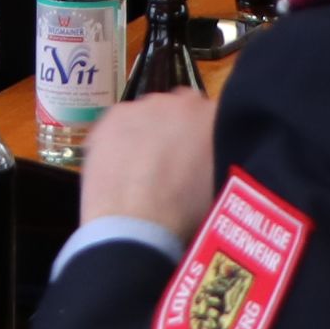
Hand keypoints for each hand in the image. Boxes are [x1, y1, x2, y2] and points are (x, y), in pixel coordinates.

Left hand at [77, 91, 220, 238]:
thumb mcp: (219, 183)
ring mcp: (140, 107)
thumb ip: (218, 157)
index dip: (201, 136)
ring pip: (146, 115)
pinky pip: (119, 124)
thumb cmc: (187, 214)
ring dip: (146, 132)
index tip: (196, 155)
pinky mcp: (110, 118)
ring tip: (141, 169)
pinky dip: (120, 139)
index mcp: (211, 117)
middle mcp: (177, 103)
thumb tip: (211, 156)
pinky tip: (120, 167)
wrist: (137, 225)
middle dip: (174, 130)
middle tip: (169, 163)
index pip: (210, 115)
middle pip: (177, 110)